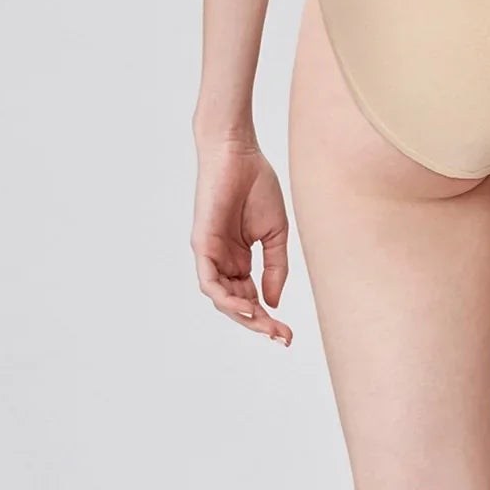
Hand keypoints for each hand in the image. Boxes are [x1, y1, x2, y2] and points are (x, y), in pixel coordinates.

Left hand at [192, 139, 292, 344]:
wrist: (239, 152)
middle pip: (237, 304)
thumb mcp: (275, 232)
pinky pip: (209, 281)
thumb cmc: (256, 184)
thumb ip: (275, 266)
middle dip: (258, 323)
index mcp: (240, 258)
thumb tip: (273, 302)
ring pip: (222, 298)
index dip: (268, 318)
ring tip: (266, 325)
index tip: (288, 334)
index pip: (252, 297)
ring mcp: (211, 254)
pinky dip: (225, 298)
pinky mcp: (201, 245)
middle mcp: (223, 261)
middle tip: (280, 336)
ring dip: (244, 315)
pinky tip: (247, 306)